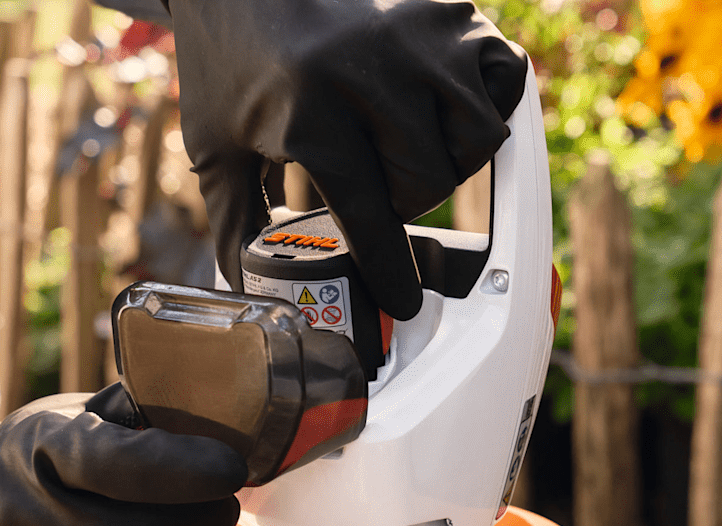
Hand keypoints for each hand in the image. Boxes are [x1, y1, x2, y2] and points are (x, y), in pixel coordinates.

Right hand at [0, 333, 246, 525]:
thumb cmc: (20, 469)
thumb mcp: (57, 421)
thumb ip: (128, 415)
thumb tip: (207, 402)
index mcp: (46, 452)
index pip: (130, 464)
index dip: (189, 468)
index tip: (232, 468)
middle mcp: (40, 523)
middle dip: (204, 516)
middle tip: (212, 503)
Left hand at [167, 0, 526, 319]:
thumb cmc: (229, 60)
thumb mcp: (216, 147)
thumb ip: (234, 223)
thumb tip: (248, 285)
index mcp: (311, 111)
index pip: (371, 214)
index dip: (390, 270)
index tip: (404, 301)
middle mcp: (372, 70)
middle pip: (428, 183)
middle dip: (403, 204)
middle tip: (376, 193)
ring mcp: (420, 35)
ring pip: (476, 139)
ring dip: (446, 162)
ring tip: (405, 154)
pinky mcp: (451, 13)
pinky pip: (505, 83)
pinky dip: (483, 109)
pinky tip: (441, 114)